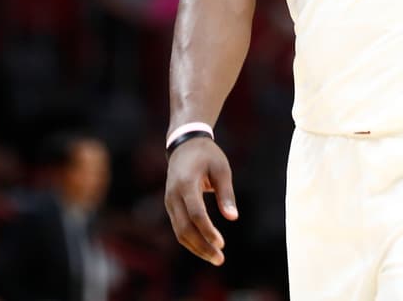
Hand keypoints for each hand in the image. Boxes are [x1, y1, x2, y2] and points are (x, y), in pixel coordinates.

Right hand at [164, 138, 237, 264]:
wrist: (184, 145)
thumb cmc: (207, 155)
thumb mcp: (221, 169)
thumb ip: (226, 193)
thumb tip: (232, 217)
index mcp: (186, 184)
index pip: (196, 214)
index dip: (208, 231)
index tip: (222, 243)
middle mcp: (173, 195)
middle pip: (185, 228)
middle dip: (202, 246)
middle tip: (220, 259)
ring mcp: (169, 202)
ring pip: (179, 232)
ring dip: (196, 247)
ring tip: (215, 258)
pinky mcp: (171, 206)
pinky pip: (178, 228)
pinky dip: (191, 240)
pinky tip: (205, 248)